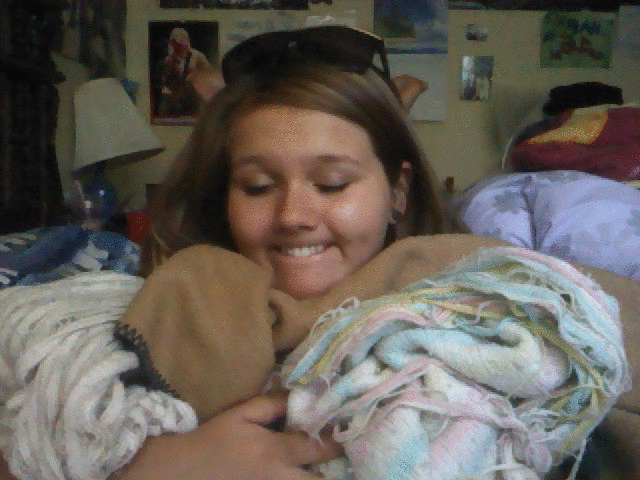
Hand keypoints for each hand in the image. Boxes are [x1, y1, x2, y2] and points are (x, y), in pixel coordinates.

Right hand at [113, 394, 341, 479]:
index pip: (319, 448)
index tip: (348, 430)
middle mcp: (278, 478)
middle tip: (347, 454)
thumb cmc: (215, 439)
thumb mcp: (242, 413)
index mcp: (274, 452)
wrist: (184, 472)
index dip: (338, 440)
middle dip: (336, 469)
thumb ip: (274, 403)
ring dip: (320, 477)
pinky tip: (308, 473)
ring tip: (331, 466)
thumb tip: (304, 395)